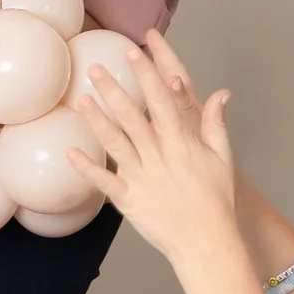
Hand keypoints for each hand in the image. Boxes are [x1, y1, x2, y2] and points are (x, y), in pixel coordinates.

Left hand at [75, 36, 270, 293]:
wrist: (206, 241)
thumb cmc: (216, 199)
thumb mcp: (222, 158)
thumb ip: (215, 124)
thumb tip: (221, 93)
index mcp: (181, 143)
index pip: (161, 101)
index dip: (147, 74)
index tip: (133, 52)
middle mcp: (158, 156)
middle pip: (132, 117)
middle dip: (113, 90)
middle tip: (94, 68)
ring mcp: (141, 178)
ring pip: (115, 144)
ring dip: (96, 121)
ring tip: (80, 100)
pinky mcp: (129, 200)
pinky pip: (104, 181)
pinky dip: (87, 168)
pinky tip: (71, 152)